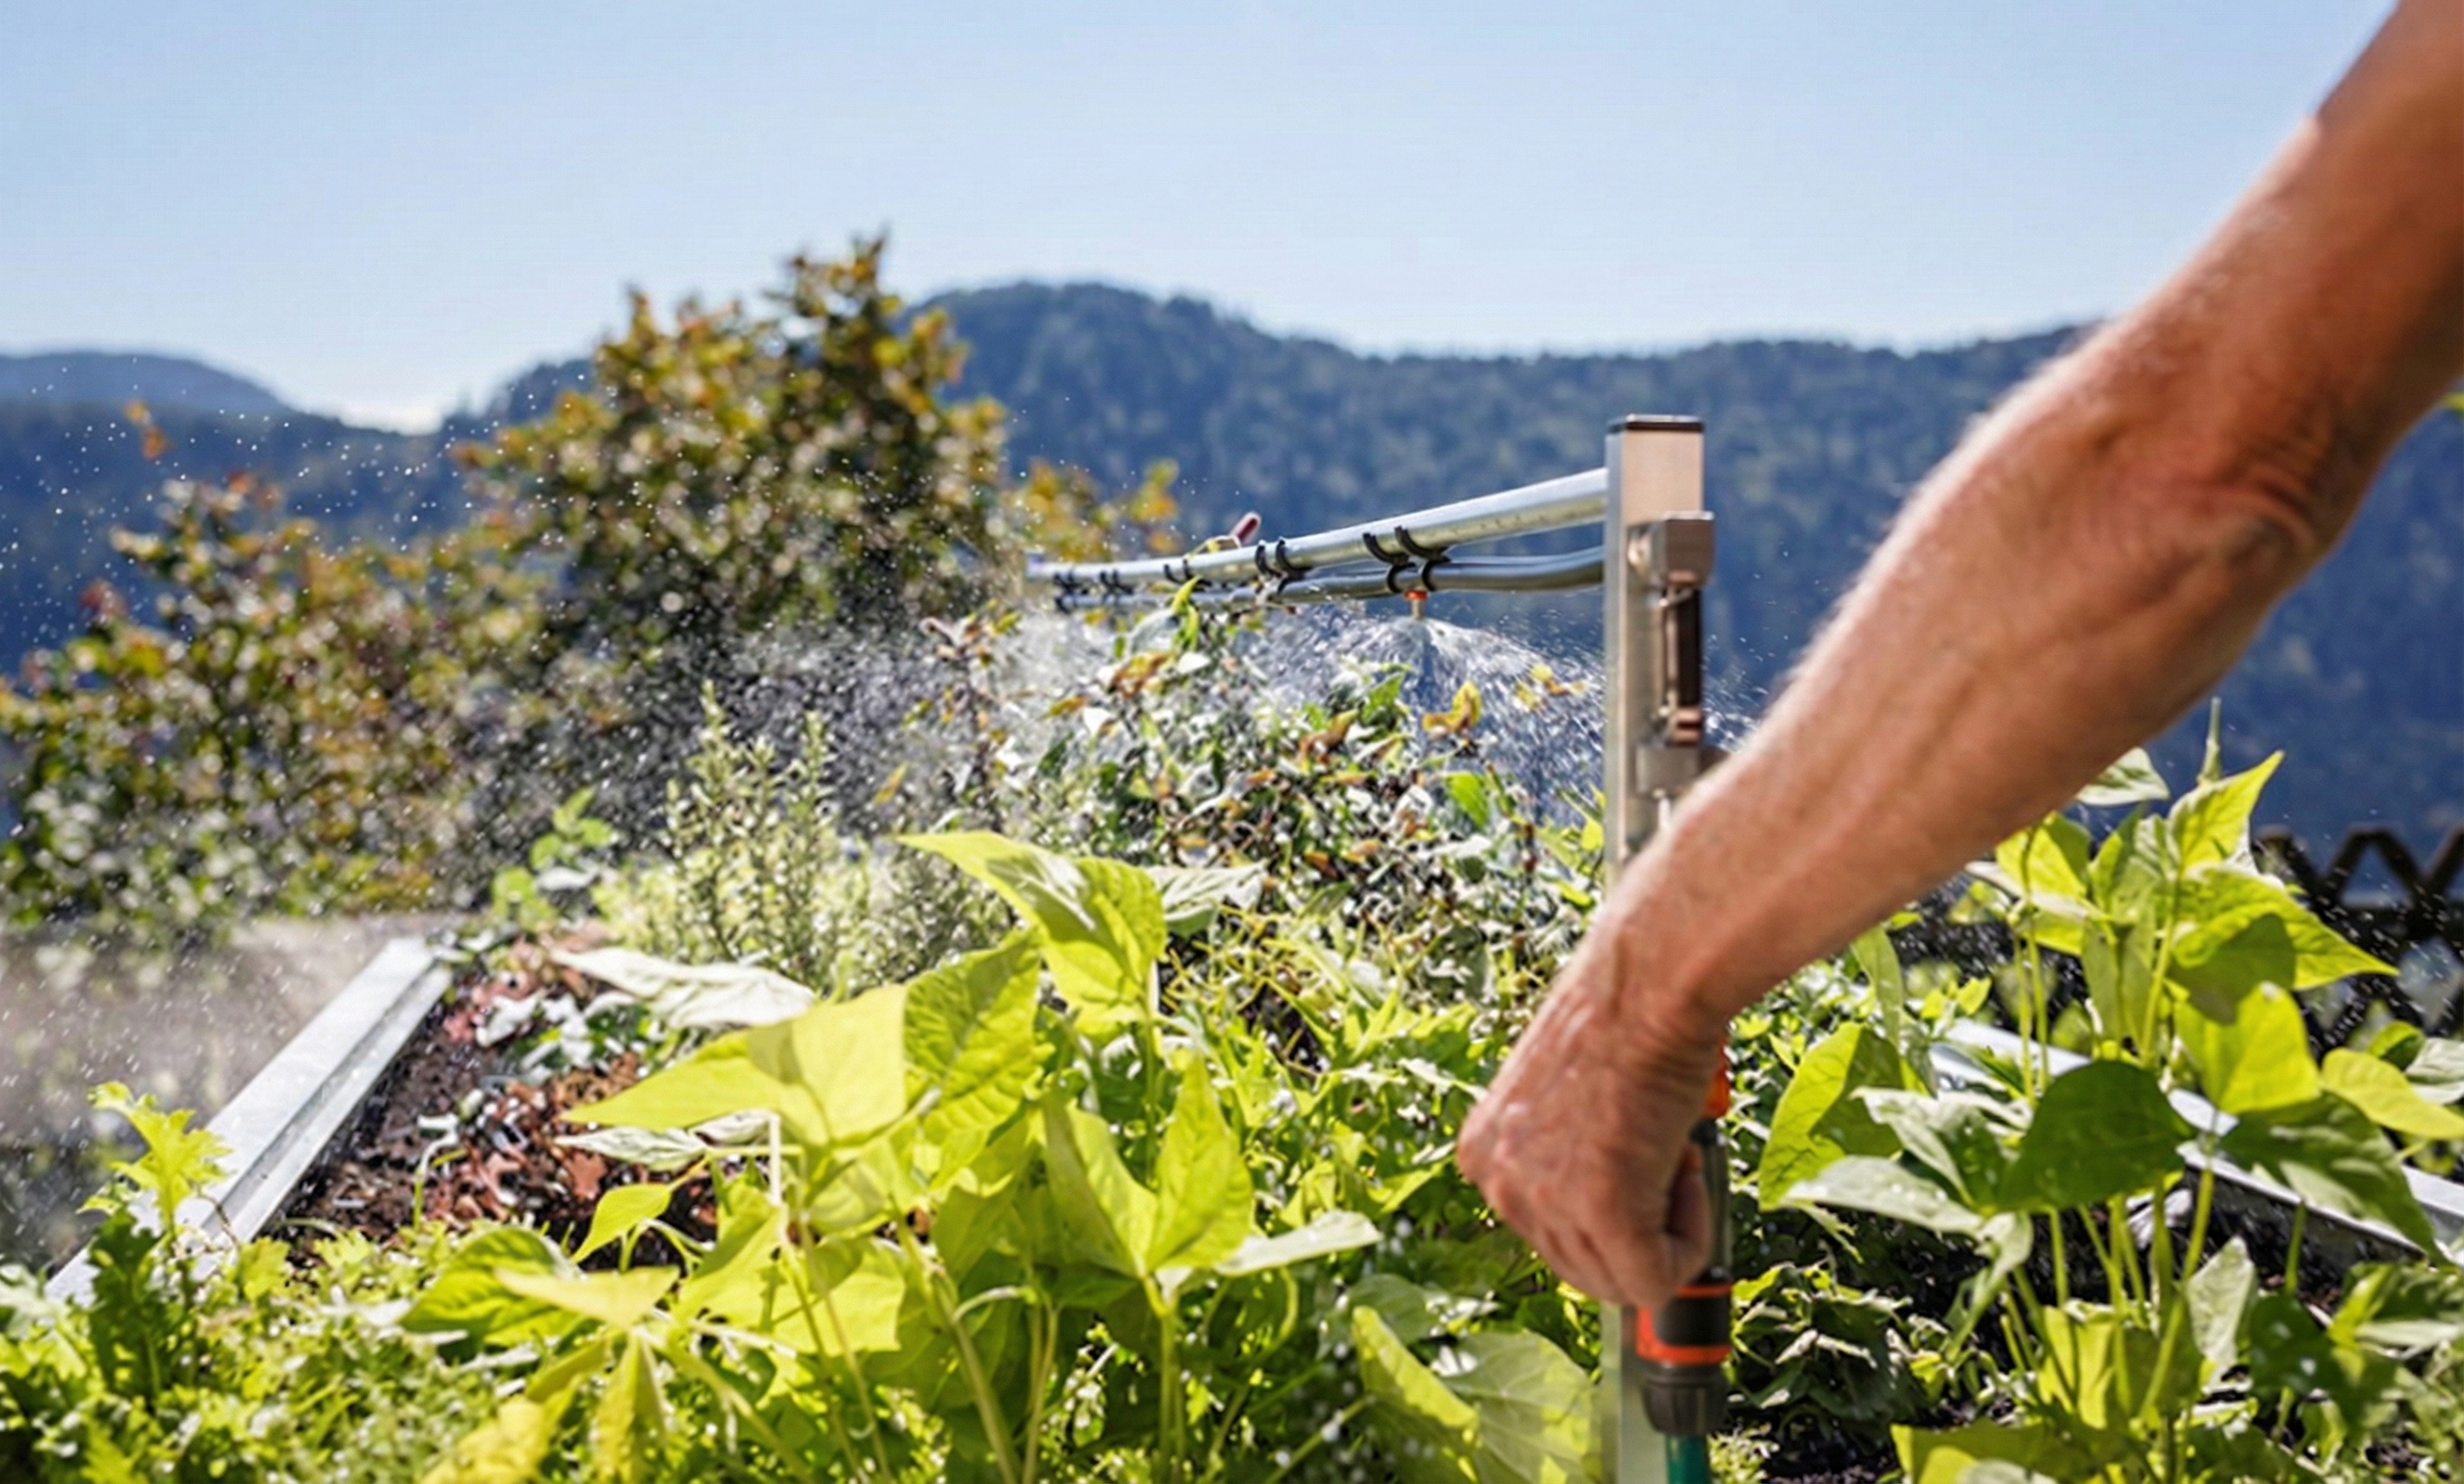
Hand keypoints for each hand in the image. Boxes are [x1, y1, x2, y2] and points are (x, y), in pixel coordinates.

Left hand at [1457, 910, 1725, 1310]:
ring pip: (1620, 1281)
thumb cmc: (1623, 1019)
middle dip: (1637, 1228)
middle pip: (1581, 1266)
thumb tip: (1611, 1197)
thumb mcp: (1567, 1097)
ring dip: (1666, 1230)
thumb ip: (1568, 1154)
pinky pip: (1655, 1279)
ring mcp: (1541, 1201)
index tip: (1638, 1156)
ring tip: (1674, 1154)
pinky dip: (1689, 1241)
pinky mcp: (1598, 1211)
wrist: (1648, 983)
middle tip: (1666, 1157)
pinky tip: (1686, 1169)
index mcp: (1484, 1153)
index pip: (1550, 1232)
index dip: (1610, 1206)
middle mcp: (1497, 1183)